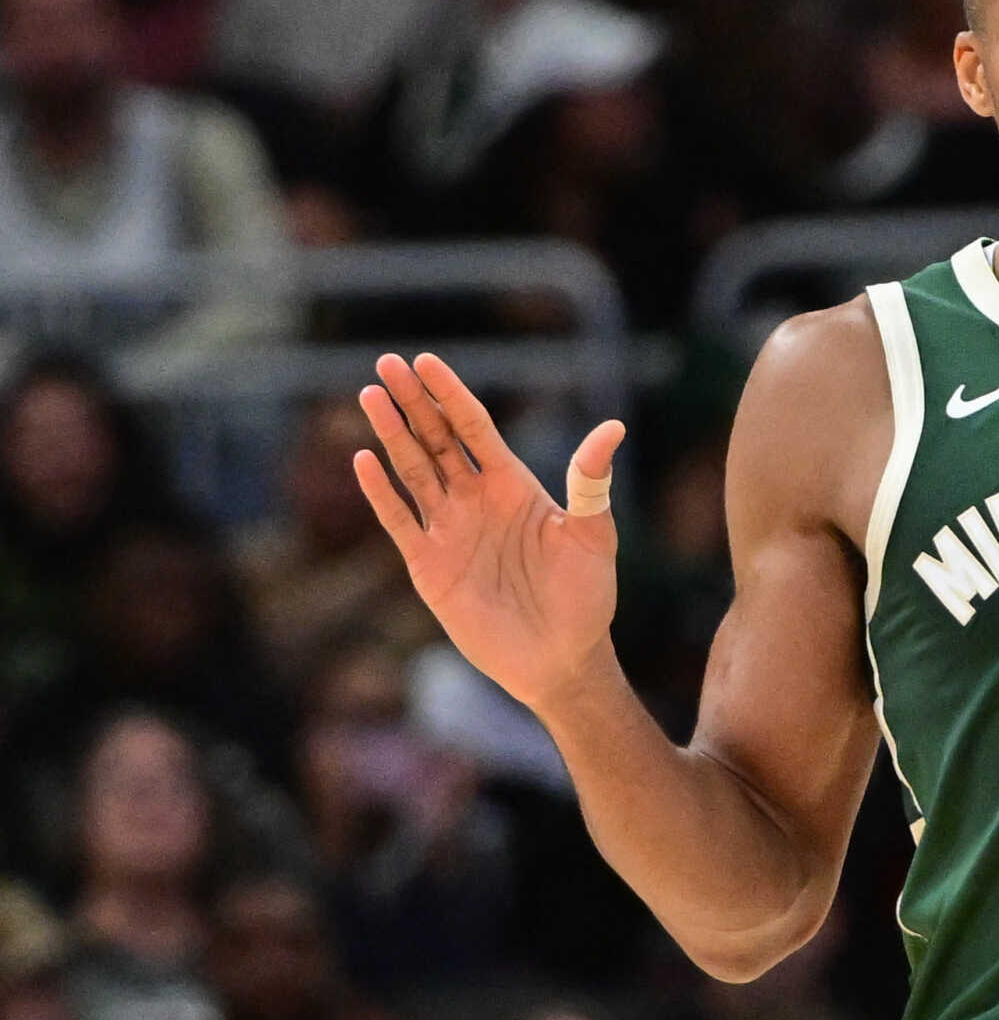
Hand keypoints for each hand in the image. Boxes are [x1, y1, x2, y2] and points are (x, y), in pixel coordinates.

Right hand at [353, 352, 626, 713]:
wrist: (561, 658)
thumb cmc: (586, 598)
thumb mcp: (594, 536)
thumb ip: (591, 482)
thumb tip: (612, 426)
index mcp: (513, 486)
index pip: (474, 427)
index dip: (450, 394)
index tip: (426, 361)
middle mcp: (476, 501)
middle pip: (437, 439)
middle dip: (413, 402)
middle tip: (386, 362)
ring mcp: (449, 531)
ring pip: (413, 471)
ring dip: (391, 435)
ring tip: (369, 396)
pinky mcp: (430, 566)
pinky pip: (399, 521)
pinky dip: (380, 492)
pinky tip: (364, 460)